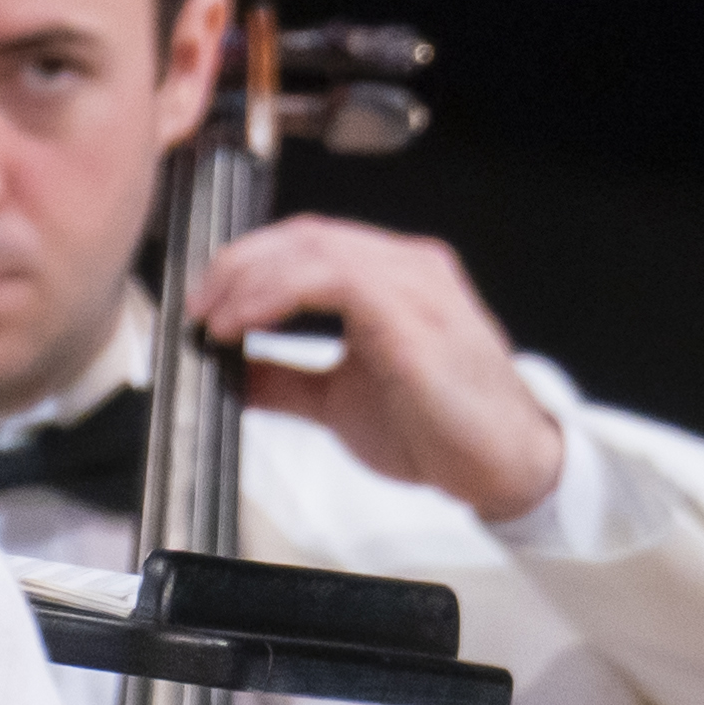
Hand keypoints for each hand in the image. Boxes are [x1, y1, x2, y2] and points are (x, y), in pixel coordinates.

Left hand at [187, 214, 567, 526]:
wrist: (505, 469)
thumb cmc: (441, 431)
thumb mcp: (340, 402)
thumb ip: (287, 380)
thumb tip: (228, 372)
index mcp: (393, 277)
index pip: (307, 243)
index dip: (248, 263)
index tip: (205, 301)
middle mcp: (407, 266)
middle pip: (303, 235)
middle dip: (238, 265)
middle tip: (197, 306)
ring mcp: (415, 284)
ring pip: (313, 248)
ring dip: (250, 278)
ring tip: (214, 318)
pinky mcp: (415, 315)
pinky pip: (334, 279)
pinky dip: (278, 295)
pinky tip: (247, 323)